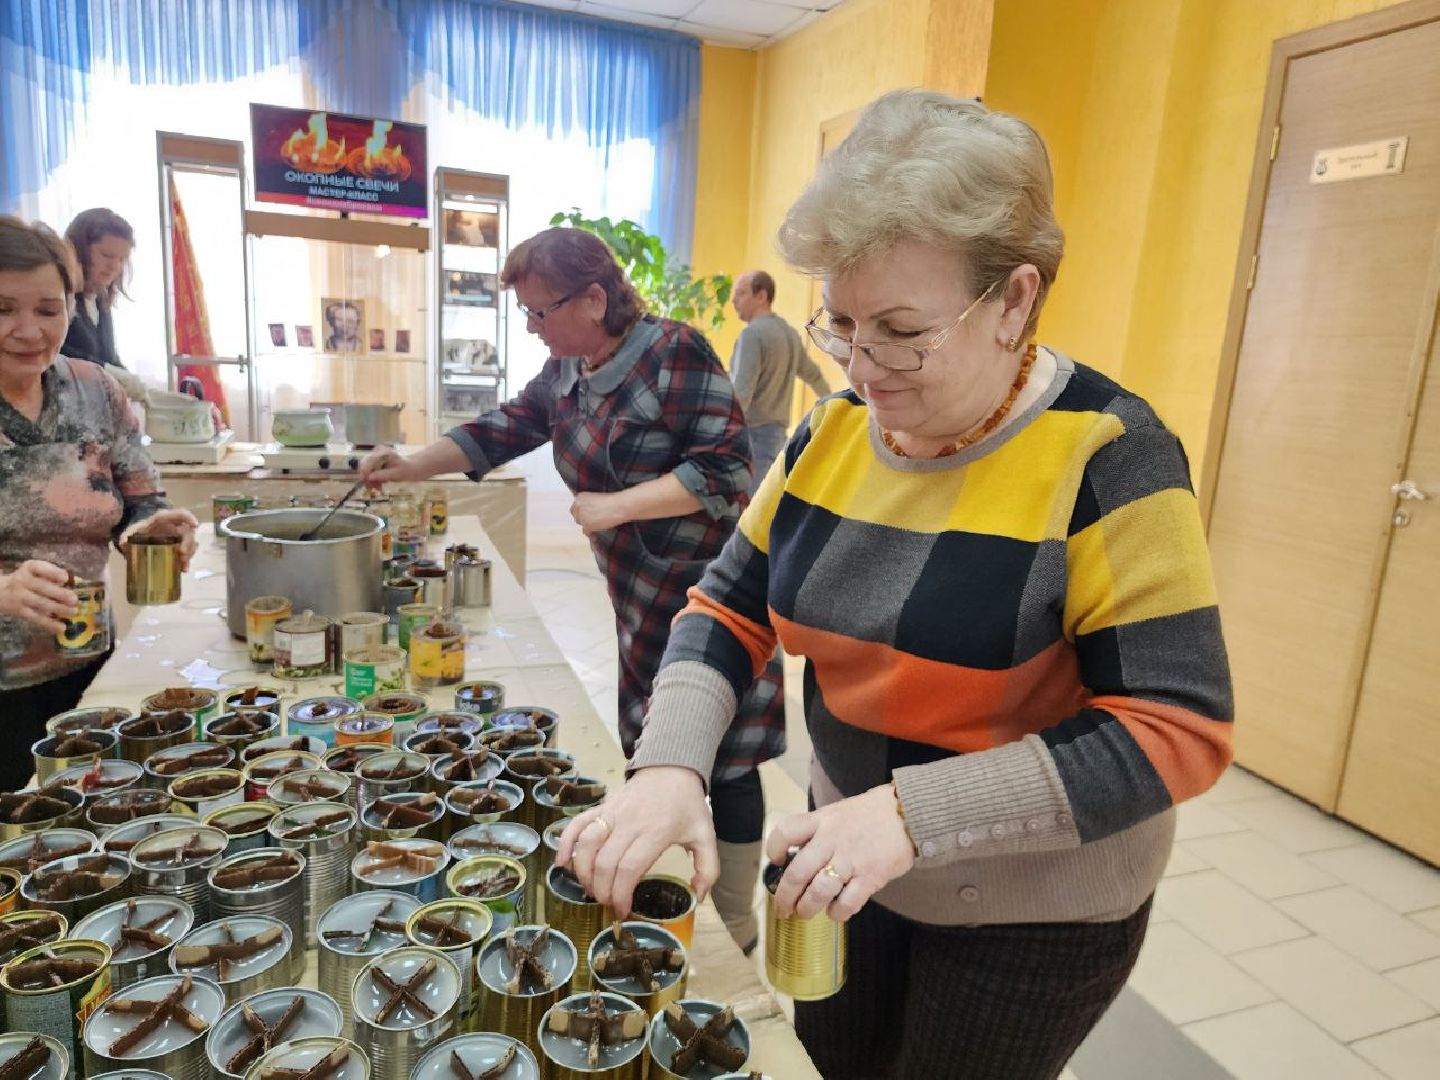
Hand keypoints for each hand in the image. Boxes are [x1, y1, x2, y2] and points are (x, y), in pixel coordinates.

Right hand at [0, 560, 77, 633]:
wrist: (0, 591)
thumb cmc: (28, 579)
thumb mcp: (37, 571)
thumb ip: (55, 574)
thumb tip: (78, 581)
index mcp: (29, 568)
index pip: (39, 568)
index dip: (52, 573)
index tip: (65, 578)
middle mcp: (22, 581)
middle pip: (42, 588)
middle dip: (59, 594)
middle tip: (74, 600)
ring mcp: (20, 597)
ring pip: (40, 604)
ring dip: (58, 609)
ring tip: (73, 612)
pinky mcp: (20, 611)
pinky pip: (36, 618)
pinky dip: (49, 623)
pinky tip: (62, 627)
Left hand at [121, 509, 200, 570]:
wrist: (138, 537)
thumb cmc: (136, 533)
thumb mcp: (129, 534)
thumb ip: (127, 537)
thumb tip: (125, 544)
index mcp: (164, 519)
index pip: (179, 514)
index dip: (188, 517)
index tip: (195, 525)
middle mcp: (174, 526)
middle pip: (188, 532)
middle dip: (188, 543)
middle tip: (182, 554)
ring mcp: (178, 537)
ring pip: (191, 543)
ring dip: (189, 554)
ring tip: (183, 565)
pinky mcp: (179, 547)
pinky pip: (187, 552)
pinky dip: (186, 561)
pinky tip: (183, 569)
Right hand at [358, 445, 421, 486]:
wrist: (410, 467)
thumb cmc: (406, 470)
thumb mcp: (396, 474)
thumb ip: (382, 475)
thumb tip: (369, 477)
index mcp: (383, 452)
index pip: (368, 462)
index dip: (365, 473)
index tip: (367, 484)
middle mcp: (377, 451)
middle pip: (365, 465)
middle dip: (368, 478)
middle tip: (373, 489)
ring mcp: (375, 455)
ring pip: (366, 469)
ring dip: (370, 480)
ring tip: (379, 488)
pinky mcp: (374, 460)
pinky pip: (369, 470)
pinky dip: (373, 478)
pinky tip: (380, 483)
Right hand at [556, 766, 714, 916]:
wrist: (672, 767)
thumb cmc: (688, 805)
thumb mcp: (707, 835)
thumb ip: (708, 869)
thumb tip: (697, 898)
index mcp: (656, 832)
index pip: (629, 868)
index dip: (620, 894)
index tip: (622, 911)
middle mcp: (629, 822)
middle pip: (605, 862)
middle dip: (602, 891)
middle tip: (608, 904)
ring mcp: (612, 813)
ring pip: (587, 845)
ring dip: (583, 873)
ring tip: (591, 890)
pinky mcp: (601, 807)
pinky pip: (577, 824)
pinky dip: (564, 843)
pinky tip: (561, 864)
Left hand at [570, 491, 629, 537]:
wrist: (618, 506)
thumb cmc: (613, 500)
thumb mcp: (597, 497)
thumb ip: (590, 504)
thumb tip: (590, 512)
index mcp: (580, 497)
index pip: (576, 506)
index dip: (581, 511)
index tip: (586, 514)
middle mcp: (578, 505)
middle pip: (576, 515)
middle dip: (582, 518)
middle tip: (590, 521)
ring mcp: (581, 515)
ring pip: (581, 523)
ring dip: (586, 525)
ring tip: (594, 528)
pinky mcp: (586, 525)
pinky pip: (586, 532)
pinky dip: (591, 535)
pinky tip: (595, 537)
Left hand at [766, 783, 916, 922]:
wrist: (908, 813)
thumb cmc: (871, 814)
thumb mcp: (838, 812)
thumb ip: (819, 831)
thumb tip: (796, 856)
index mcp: (822, 820)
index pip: (786, 832)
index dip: (774, 849)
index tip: (776, 862)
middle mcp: (832, 840)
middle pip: (798, 873)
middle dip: (785, 897)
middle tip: (783, 907)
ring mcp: (851, 860)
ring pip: (818, 892)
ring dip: (807, 908)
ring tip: (805, 913)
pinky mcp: (870, 877)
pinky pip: (846, 903)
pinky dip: (837, 912)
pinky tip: (836, 911)